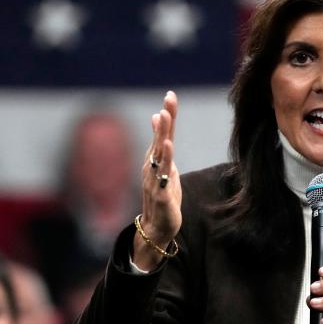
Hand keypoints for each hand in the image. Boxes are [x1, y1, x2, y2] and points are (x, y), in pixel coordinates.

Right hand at [133, 91, 181, 269]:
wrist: (157, 227)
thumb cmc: (163, 195)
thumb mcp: (165, 167)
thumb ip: (163, 144)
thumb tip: (159, 117)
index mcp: (155, 160)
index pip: (162, 133)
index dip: (168, 115)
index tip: (171, 95)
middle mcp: (151, 166)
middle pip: (159, 139)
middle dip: (165, 119)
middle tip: (168, 100)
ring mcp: (154, 179)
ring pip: (158, 153)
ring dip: (161, 134)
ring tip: (165, 117)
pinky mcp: (160, 193)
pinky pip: (162, 174)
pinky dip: (164, 159)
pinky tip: (168, 146)